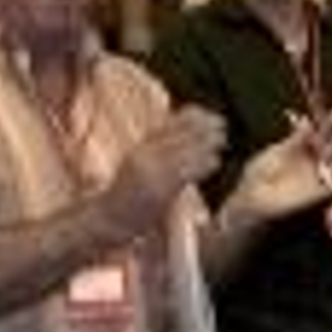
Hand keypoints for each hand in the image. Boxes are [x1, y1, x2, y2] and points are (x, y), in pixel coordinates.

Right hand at [103, 106, 226, 232]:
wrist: (107, 218)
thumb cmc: (129, 196)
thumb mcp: (140, 166)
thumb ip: (158, 153)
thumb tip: (187, 141)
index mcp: (140, 149)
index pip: (166, 125)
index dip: (189, 117)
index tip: (208, 112)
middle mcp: (144, 156)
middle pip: (176, 135)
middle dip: (202, 127)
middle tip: (222, 123)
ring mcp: (150, 172)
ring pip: (183, 152)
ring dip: (205, 144)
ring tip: (223, 140)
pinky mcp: (158, 190)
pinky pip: (184, 173)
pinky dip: (201, 165)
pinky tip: (215, 161)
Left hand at [223, 110, 331, 228]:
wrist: (253, 197)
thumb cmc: (260, 172)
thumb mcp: (276, 151)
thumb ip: (294, 139)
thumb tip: (308, 121)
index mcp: (302, 148)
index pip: (319, 133)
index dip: (329, 124)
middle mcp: (313, 161)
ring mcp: (317, 177)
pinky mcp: (318, 193)